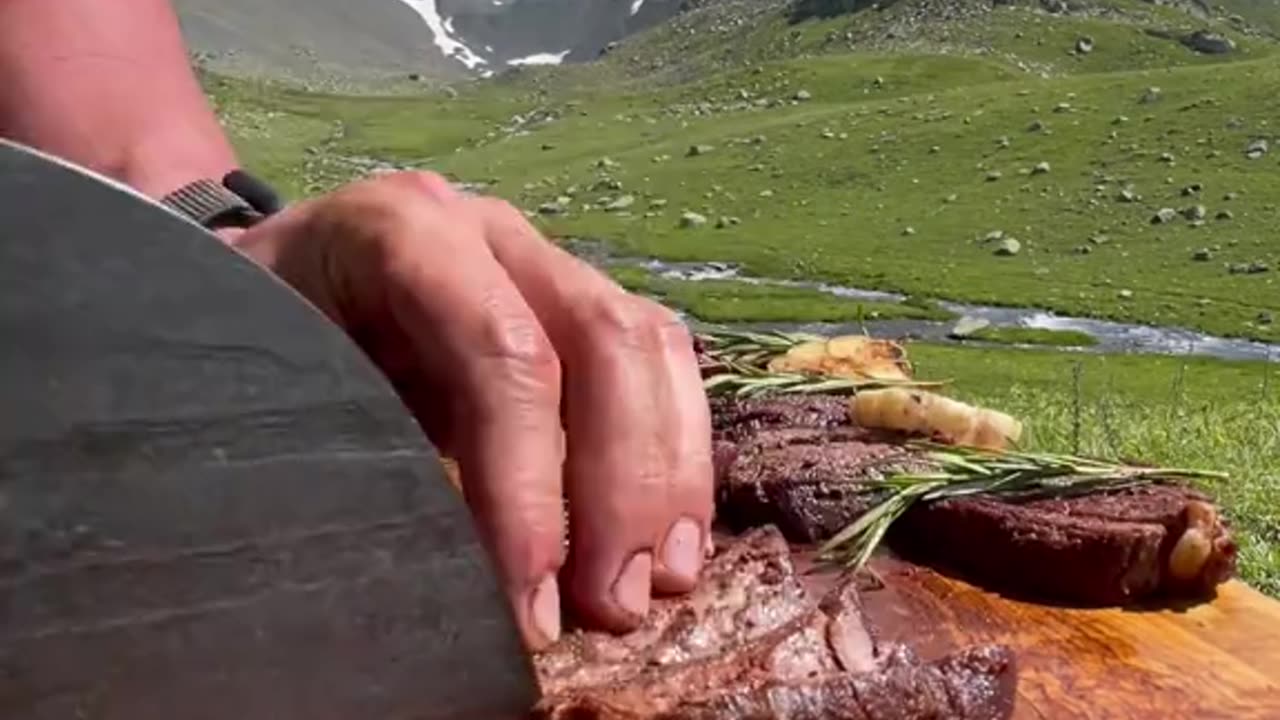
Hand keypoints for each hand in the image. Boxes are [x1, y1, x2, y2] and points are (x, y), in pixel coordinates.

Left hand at [231, 171, 714, 650]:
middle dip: (621, 484)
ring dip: (666, 474)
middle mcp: (493, 235)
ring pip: (648, 347)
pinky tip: (671, 537)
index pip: (501, 352)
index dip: (526, 483)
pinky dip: (675, 455)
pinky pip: (658, 367)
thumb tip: (433, 581)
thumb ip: (343, 445)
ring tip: (661, 581)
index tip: (529, 598)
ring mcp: (544, 263)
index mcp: (403, 232)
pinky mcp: (576, 307)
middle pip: (602, 339)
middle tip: (614, 606)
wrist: (268, 277)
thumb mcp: (270, 380)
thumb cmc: (254, 336)